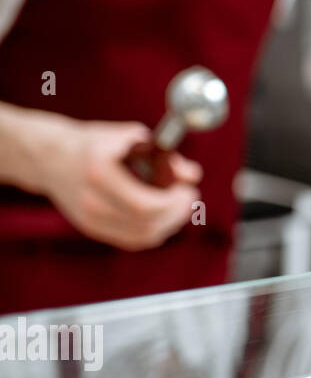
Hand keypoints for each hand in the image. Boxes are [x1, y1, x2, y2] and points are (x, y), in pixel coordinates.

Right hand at [40, 119, 201, 250]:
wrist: (51, 157)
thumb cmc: (95, 143)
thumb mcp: (130, 138)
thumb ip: (164, 156)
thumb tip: (193, 175)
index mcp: (99, 173)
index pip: (144, 205)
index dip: (173, 203)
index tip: (188, 190)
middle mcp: (91, 200)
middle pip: (146, 224)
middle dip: (177, 213)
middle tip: (189, 197)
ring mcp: (89, 218)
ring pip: (141, 236)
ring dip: (169, 223)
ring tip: (179, 205)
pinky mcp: (91, 228)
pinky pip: (131, 240)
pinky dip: (154, 231)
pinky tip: (164, 216)